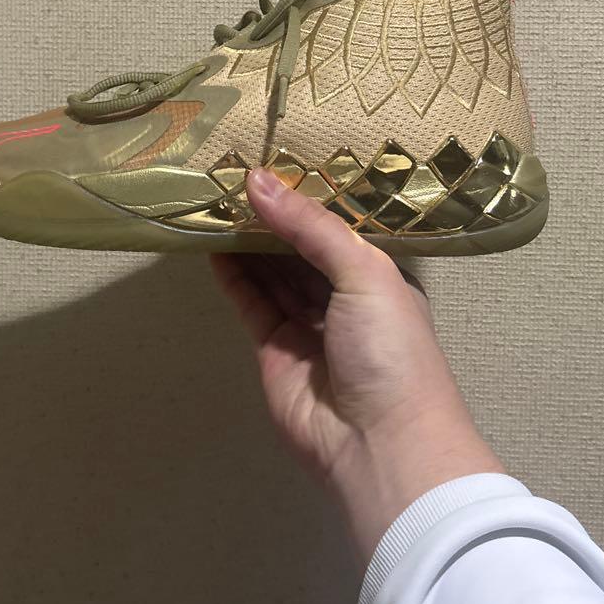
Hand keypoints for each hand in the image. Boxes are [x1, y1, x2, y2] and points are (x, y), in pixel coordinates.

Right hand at [211, 167, 503, 560]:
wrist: (379, 444)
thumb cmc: (390, 348)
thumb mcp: (363, 272)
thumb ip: (310, 226)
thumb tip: (256, 179)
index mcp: (380, 275)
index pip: (338, 225)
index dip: (307, 196)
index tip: (274, 158)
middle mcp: (345, 296)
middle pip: (301, 247)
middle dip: (272, 215)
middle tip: (233, 173)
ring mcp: (308, 324)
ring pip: (272, 271)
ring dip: (248, 239)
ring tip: (216, 198)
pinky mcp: (274, 348)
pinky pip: (251, 301)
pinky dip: (233, 274)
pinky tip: (213, 242)